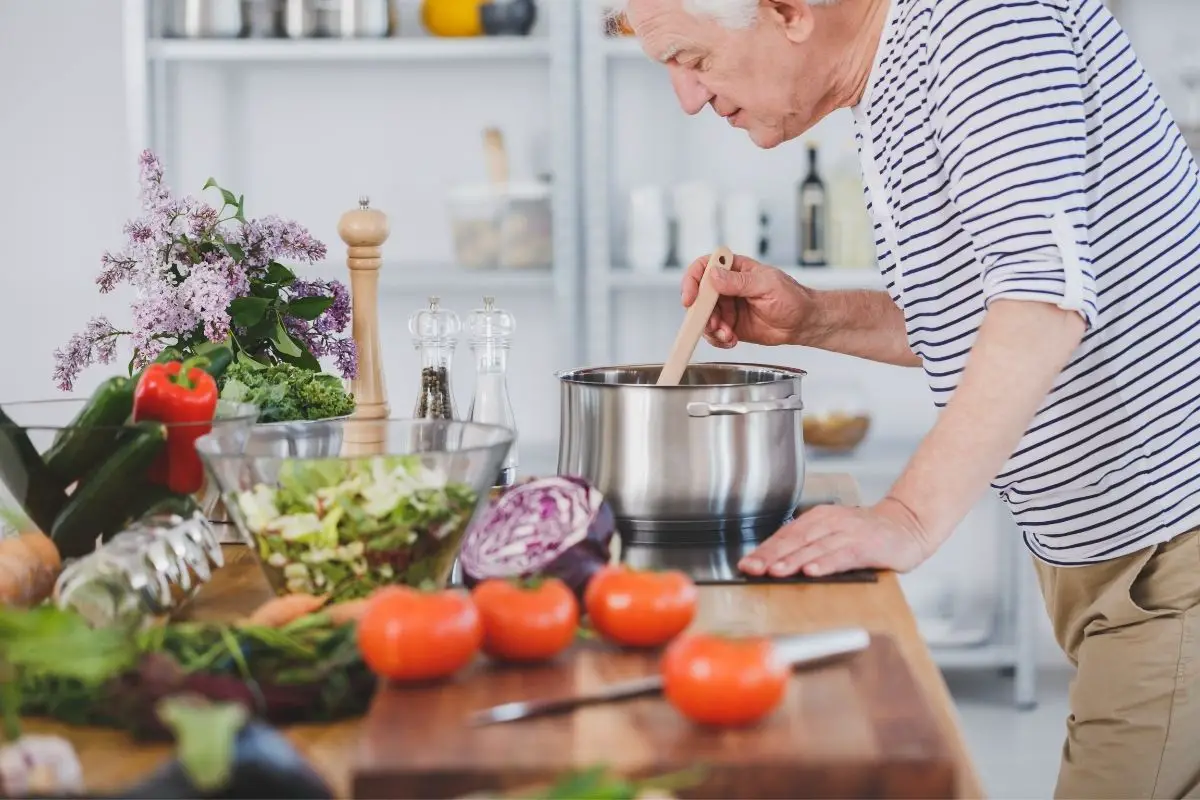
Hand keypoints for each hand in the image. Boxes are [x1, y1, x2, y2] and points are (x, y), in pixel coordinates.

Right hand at [680, 254, 814, 348]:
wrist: (803, 322)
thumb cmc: (791, 297)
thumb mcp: (767, 285)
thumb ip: (740, 281)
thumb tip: (714, 276)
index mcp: (735, 269)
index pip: (704, 267)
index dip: (692, 281)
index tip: (690, 299)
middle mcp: (726, 287)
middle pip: (699, 296)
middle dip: (702, 313)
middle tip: (714, 324)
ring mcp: (727, 307)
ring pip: (704, 317)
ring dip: (712, 329)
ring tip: (728, 335)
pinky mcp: (729, 325)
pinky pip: (713, 333)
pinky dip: (718, 339)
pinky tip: (732, 340)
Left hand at [737, 498, 939, 577]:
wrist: (907, 526)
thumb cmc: (865, 536)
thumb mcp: (832, 535)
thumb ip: (808, 546)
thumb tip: (774, 564)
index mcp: (818, 518)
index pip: (785, 535)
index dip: (764, 550)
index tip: (745, 564)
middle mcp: (830, 522)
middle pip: (795, 540)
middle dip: (771, 556)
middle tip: (752, 568)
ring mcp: (848, 532)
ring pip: (815, 547)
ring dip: (793, 560)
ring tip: (775, 572)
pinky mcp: (866, 545)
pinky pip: (842, 555)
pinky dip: (826, 563)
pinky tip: (812, 572)